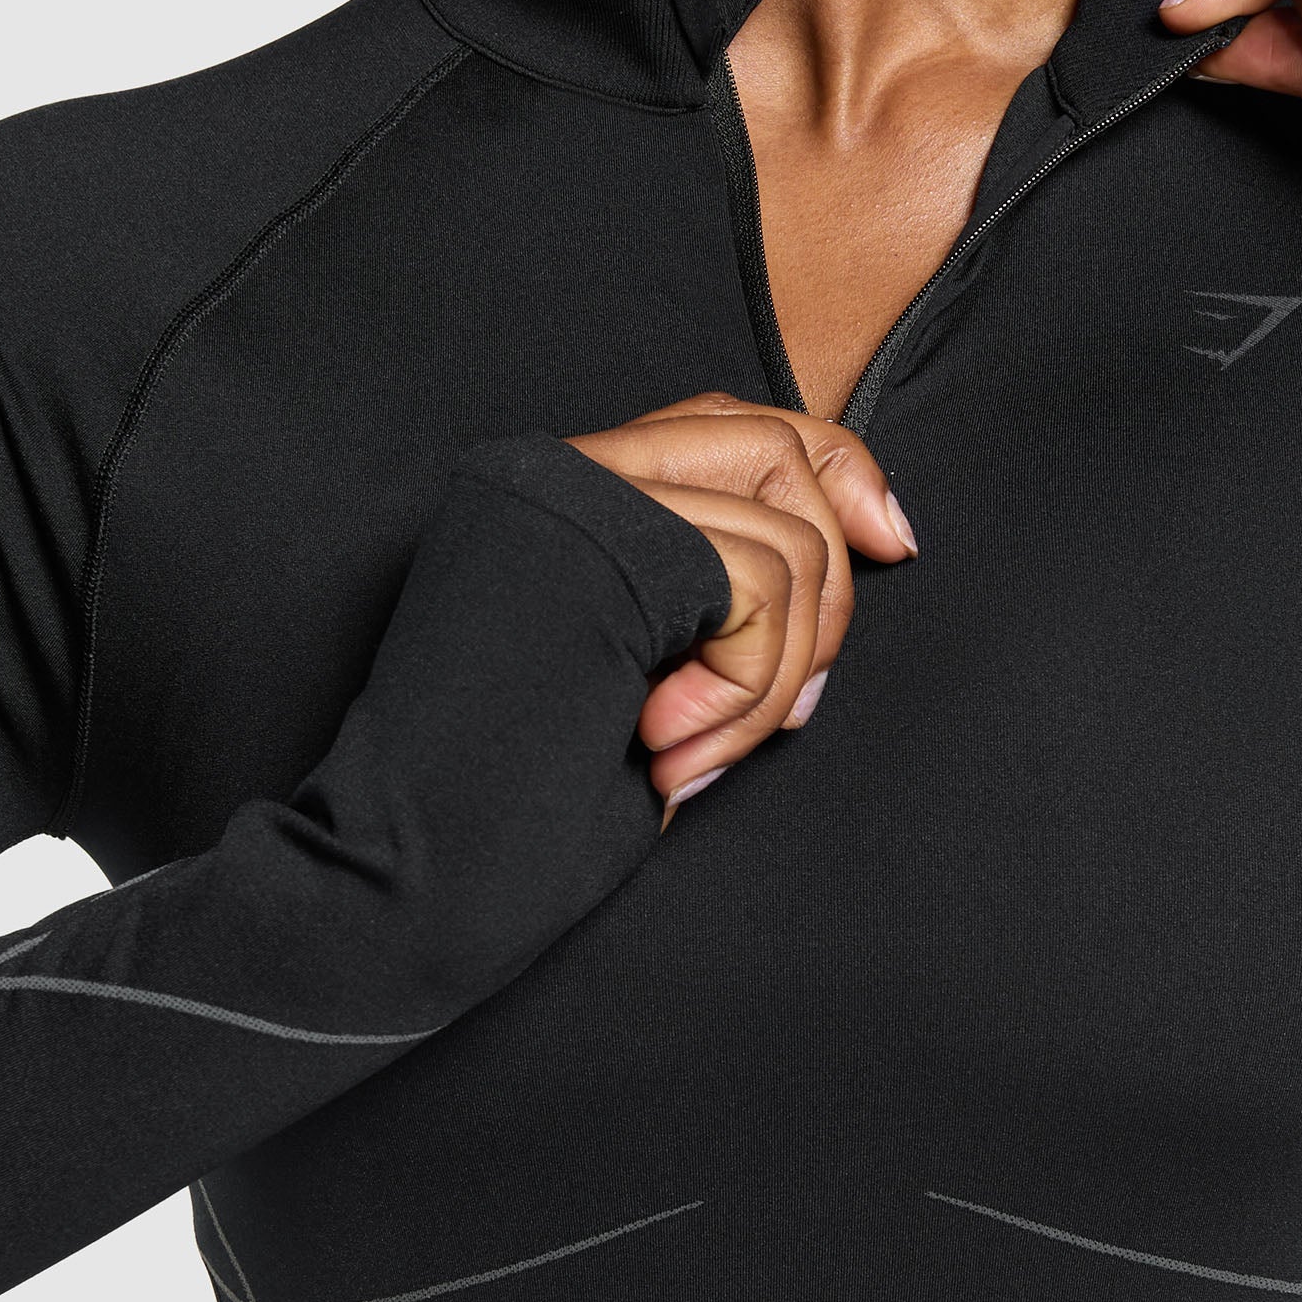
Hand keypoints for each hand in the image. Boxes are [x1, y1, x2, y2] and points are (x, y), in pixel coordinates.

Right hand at [565, 393, 917, 824]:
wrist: (405, 879)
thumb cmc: (526, 801)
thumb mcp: (651, 669)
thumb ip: (719, 585)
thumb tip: (880, 531)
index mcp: (563, 492)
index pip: (739, 421)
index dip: (838, 469)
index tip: (896, 543)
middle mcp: (559, 468)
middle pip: (781, 450)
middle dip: (828, 595)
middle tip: (779, 715)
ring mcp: (571, 493)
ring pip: (789, 540)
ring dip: (774, 682)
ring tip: (693, 754)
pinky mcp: (595, 537)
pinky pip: (762, 582)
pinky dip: (747, 688)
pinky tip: (666, 745)